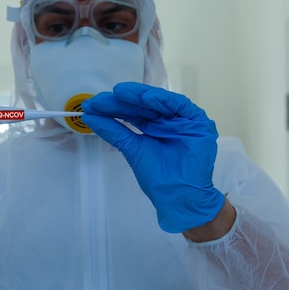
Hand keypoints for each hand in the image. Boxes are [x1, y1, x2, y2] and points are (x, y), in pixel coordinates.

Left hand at [82, 82, 223, 232]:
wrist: (179, 196)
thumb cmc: (159, 178)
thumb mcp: (131, 149)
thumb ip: (113, 131)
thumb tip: (90, 117)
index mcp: (153, 128)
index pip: (131, 113)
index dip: (113, 107)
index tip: (92, 105)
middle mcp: (168, 121)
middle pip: (142, 106)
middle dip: (121, 101)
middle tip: (99, 99)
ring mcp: (183, 120)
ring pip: (159, 102)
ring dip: (139, 96)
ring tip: (118, 93)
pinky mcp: (198, 122)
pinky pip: (180, 106)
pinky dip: (163, 100)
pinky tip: (145, 98)